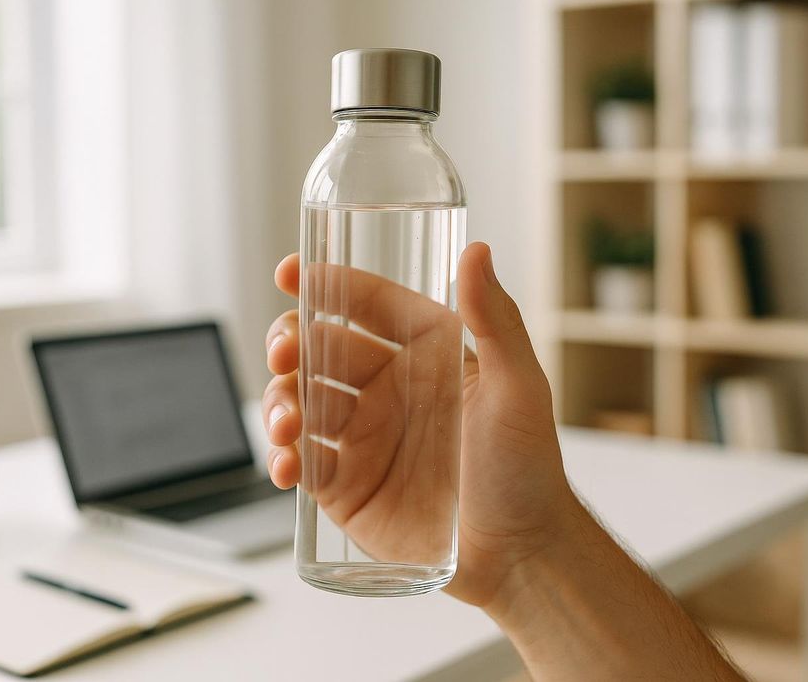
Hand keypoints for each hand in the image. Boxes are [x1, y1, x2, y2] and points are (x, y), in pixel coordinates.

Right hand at [263, 242, 574, 607]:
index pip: (366, 306)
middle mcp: (386, 389)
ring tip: (288, 424)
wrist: (519, 556)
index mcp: (424, 354)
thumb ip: (497, 320)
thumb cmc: (528, 468)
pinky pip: (298, 461)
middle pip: (319, 349)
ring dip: (279, 401)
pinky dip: (281, 458)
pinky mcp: (343, 486)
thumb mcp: (519, 388)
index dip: (325, 284)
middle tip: (284, 354)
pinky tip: (286, 465)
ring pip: (299, 401)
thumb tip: (477, 251)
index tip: (291, 273)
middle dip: (289, 343)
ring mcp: (361, 437)